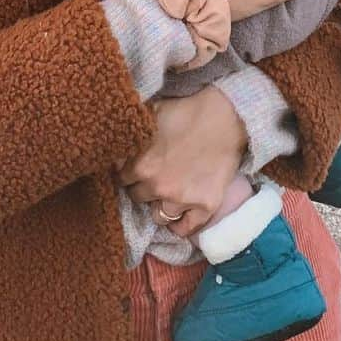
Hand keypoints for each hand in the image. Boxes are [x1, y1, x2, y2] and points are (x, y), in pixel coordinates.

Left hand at [117, 89, 245, 239]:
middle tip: (153, 176)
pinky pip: (185, 229)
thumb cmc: (185, 112)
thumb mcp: (150, 115)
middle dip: (142, 186)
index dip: (126, 172)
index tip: (133, 168)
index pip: (120, 179)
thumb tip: (116, 140)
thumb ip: (132, 134)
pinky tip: (179, 215)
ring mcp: (181, 200)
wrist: (224, 117)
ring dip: (160, 204)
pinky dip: (180, 225)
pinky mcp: (204, 207)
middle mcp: (158, 187)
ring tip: (167, 192)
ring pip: (158, 216)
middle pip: (137, 197)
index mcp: (141, 166)